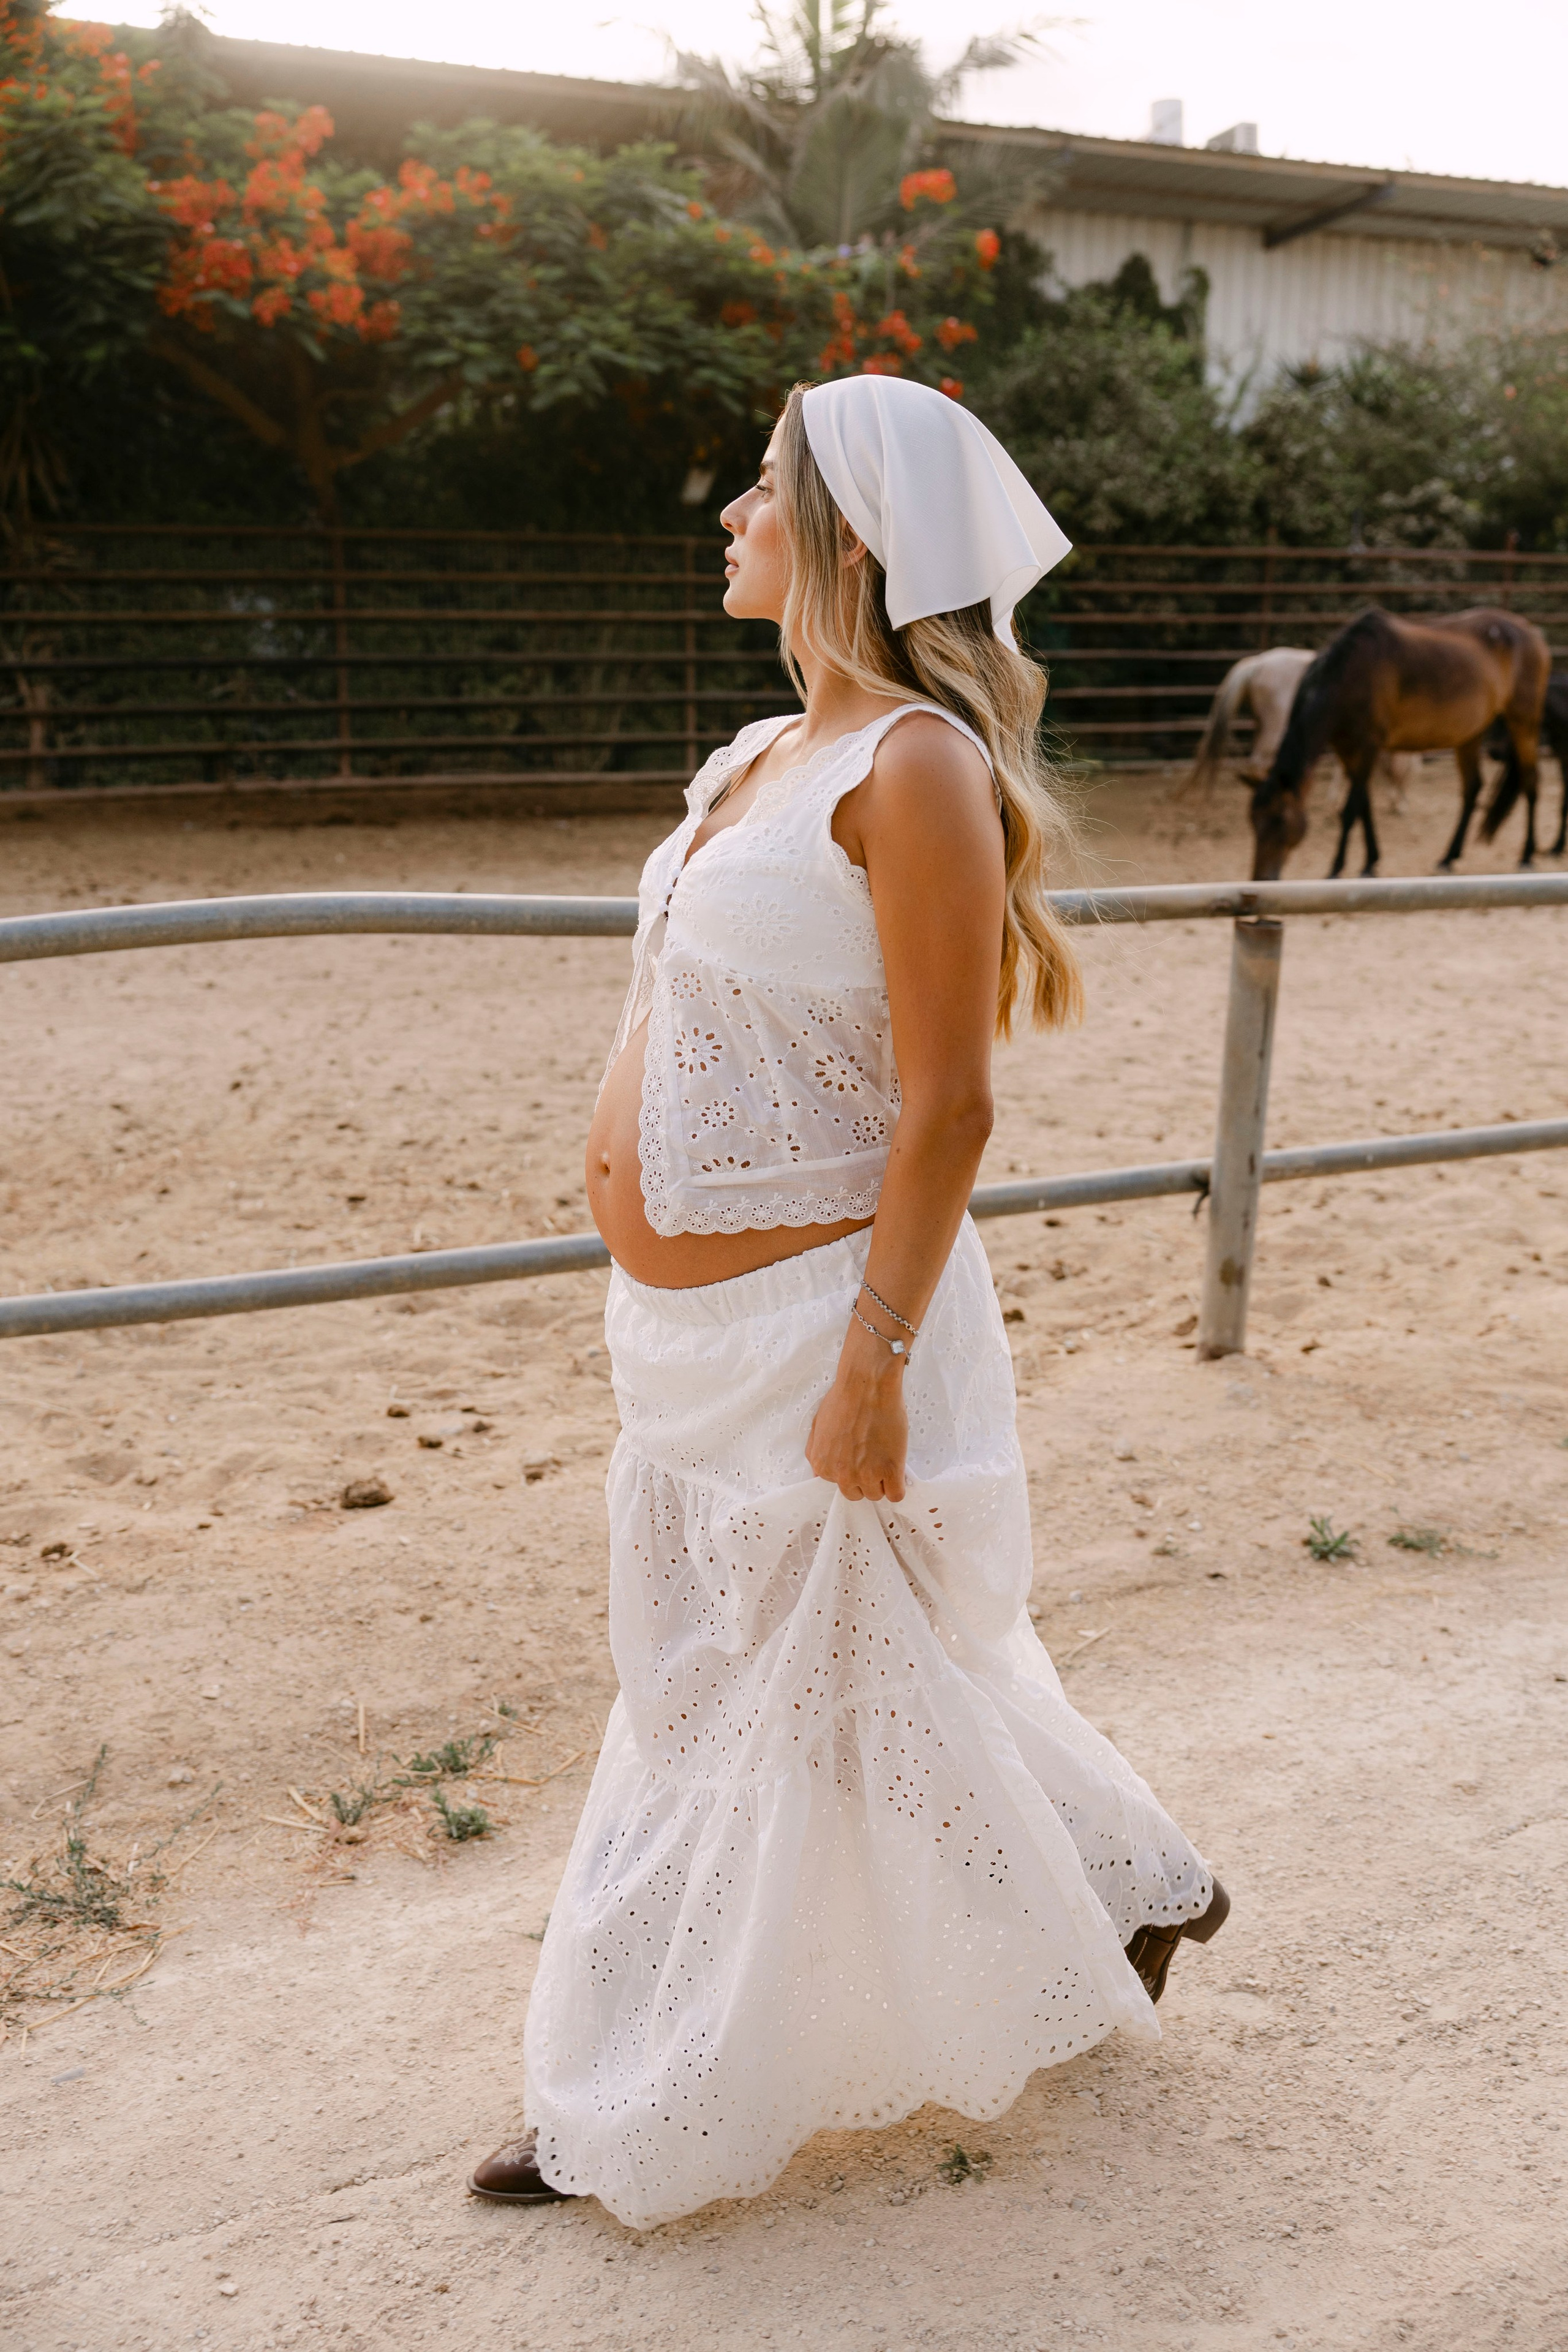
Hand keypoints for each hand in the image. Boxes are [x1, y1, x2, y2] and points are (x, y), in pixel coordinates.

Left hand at [805, 1315, 907, 1500]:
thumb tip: (822, 1471)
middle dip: (865, 1478)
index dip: (851, 1471)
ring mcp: (866, 1475)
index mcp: (822, 1465)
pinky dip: (898, 1485)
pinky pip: (896, 1494)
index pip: (838, 1485)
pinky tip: (898, 1470)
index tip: (859, 1459)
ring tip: (886, 1457)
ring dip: (882, 1480)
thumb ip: (818, 1451)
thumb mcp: (819, 1427)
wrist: (868, 1385)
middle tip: (874, 1457)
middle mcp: (841, 1475)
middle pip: (856, 1493)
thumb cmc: (844, 1398)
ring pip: (876, 1494)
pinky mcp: (889, 1471)